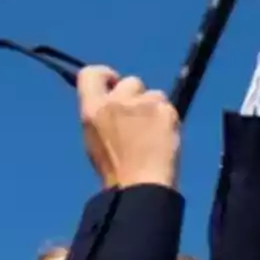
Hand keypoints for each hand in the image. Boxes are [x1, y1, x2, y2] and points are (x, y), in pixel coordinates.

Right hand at [77, 67, 180, 188]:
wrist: (141, 185)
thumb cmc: (117, 170)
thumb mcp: (94, 139)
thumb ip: (102, 114)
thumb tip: (112, 100)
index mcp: (92, 109)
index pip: (91, 73)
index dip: (105, 74)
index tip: (113, 82)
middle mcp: (116, 102)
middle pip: (131, 81)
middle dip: (136, 95)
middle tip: (140, 119)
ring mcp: (142, 104)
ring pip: (154, 94)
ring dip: (154, 108)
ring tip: (153, 135)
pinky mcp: (165, 111)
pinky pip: (168, 107)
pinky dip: (168, 119)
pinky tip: (164, 139)